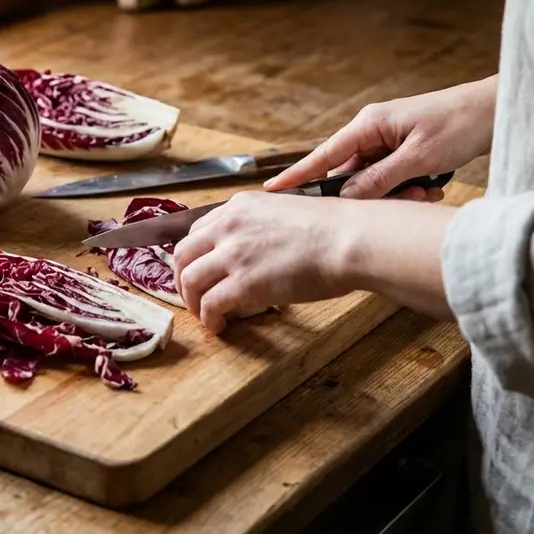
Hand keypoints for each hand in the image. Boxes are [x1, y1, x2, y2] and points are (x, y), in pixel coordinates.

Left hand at [172, 192, 456, 333]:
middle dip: (182, 278)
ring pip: (189, 279)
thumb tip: (258, 247)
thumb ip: (261, 225)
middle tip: (192, 295)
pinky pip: (210, 304)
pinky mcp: (243, 282)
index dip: (195, 254)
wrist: (351, 239)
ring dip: (191, 301)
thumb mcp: (285, 212)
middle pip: (183, 254)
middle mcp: (228, 226)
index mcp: (238, 207)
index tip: (199, 269)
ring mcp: (233, 254)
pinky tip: (218, 326)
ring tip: (203, 315)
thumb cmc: (335, 228)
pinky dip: (208, 318)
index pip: (198, 231)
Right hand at [265, 77, 495, 199]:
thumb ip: (379, 179)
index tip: (272, 189)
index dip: (298, 174)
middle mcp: (373, 131)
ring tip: (427, 190)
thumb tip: (346, 198)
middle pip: (352, 174)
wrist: (495, 110)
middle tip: (407, 197)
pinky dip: (409, 187)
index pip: (324, 155)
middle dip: (374, 193)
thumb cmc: (460, 122)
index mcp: (368, 124)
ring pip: (375, 180)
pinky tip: (432, 187)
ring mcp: (387, 141)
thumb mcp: (419, 157)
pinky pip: (393, 177)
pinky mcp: (403, 150)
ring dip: (398, 192)